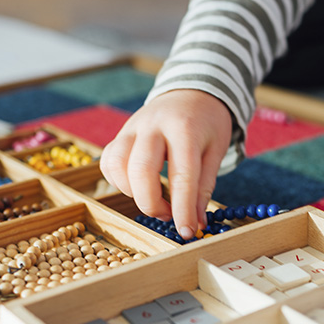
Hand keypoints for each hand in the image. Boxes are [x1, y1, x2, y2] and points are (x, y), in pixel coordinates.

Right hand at [100, 89, 232, 239]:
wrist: (190, 92)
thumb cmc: (207, 124)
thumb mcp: (215, 151)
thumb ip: (203, 187)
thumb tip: (196, 223)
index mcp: (184, 128)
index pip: (181, 176)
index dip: (183, 210)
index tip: (187, 232)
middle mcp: (153, 125)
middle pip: (140, 171)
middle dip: (152, 204)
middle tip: (168, 216)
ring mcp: (131, 128)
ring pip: (117, 166)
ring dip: (132, 192)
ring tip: (154, 198)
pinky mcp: (120, 134)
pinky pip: (108, 162)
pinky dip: (119, 181)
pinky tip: (137, 185)